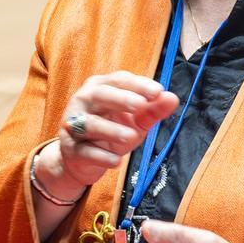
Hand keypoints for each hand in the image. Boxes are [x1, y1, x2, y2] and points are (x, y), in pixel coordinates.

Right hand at [46, 70, 178, 194]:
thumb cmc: (110, 132)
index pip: (119, 80)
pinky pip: (85, 151)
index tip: (158, 92)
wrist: (82, 160)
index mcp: (100, 87)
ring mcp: (73, 125)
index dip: (138, 85)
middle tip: (141, 105)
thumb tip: (172, 98)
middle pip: (100, 95)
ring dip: (111, 130)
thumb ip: (152, 110)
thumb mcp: (134, 120)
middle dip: (121, 99)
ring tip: (132, 137)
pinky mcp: (70, 149)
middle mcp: (83, 101)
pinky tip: (116, 162)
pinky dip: (101, 156)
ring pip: (90, 124)